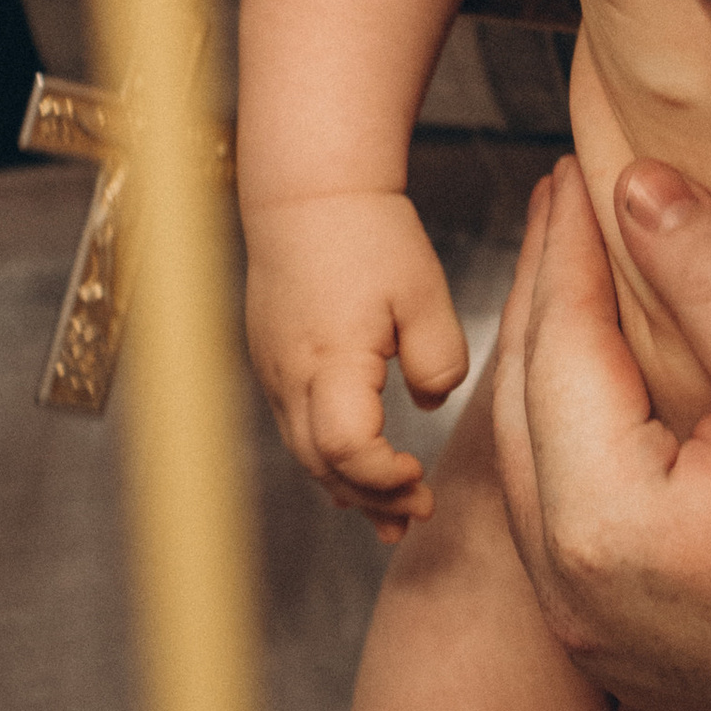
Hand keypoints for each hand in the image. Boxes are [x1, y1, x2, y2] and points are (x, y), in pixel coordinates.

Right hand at [243, 189, 469, 543]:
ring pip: (304, 452)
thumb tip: (429, 404)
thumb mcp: (425, 294)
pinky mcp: (271, 362)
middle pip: (321, 465)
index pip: (347, 449)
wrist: (308, 192)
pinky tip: (356, 470)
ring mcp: (273, 372)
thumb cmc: (369, 234)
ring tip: (390, 518)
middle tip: (419, 514)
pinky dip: (328, 456)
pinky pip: (296, 426)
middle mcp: (290, 376)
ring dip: (347, 487)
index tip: (422, 478)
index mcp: (330, 360)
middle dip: (372, 498)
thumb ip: (439, 360)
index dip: (384, 478)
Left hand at [491, 157, 710, 710]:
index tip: (579, 166)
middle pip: (528, 402)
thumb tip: (636, 185)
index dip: (569, 246)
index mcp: (603, 528)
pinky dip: (568, 431)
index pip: (561, 347)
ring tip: (572, 269)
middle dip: (546, 290)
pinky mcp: (610, 642)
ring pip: (532, 457)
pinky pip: (557, 512)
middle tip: (565, 199)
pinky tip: (595, 380)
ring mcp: (582, 626)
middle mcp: (567, 588)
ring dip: (549, 359)